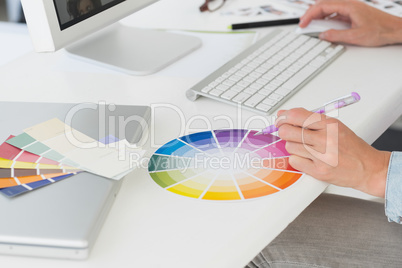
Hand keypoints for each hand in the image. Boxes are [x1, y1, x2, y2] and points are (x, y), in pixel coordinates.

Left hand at [276, 108, 390, 196]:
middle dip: (284, 132)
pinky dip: (297, 160)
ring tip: (305, 148)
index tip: (280, 119)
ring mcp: (321, 156)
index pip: (295, 115)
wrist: (368, 168)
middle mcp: (324, 138)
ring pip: (289, 147)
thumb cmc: (350, 147)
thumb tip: (285, 114)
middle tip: (288, 133)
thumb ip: (310, 119)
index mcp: (328, 124)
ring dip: (293, 147)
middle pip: (287, 131)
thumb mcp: (335, 126)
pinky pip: (294, 161)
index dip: (283, 117)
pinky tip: (308, 158)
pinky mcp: (318, 171)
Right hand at [299, 0, 401, 46]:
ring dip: (318, 16)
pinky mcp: (352, 14)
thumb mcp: (355, 36)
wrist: (394, 29)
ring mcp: (350, 8)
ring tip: (310, 26)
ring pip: (328, 8)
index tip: (302, 24)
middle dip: (310, 14)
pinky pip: (335, 13)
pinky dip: (326, 19)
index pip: (322, 7)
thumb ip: (336, 35)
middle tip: (303, 24)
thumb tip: (323, 35)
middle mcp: (349, 5)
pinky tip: (323, 26)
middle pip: (323, 5)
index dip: (309, 15)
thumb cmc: (381, 30)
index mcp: (349, 6)